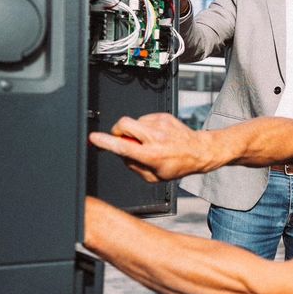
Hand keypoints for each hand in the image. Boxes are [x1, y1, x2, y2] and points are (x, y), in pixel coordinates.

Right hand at [89, 113, 214, 182]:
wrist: (198, 150)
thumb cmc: (178, 165)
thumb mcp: (154, 177)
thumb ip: (133, 167)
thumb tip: (121, 154)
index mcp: (152, 155)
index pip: (123, 147)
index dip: (106, 142)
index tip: (94, 138)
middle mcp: (155, 138)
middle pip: (124, 124)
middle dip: (117, 131)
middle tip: (124, 140)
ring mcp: (160, 124)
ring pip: (134, 122)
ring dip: (135, 131)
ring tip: (148, 141)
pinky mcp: (163, 116)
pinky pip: (144, 119)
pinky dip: (145, 127)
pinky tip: (156, 136)